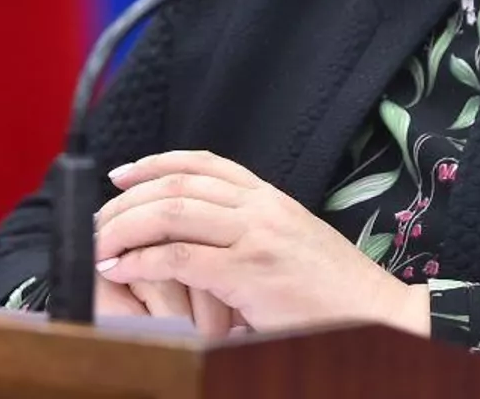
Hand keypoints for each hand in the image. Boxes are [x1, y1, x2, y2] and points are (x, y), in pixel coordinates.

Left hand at [94, 150, 430, 336]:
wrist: (379, 317)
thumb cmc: (333, 291)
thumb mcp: (292, 241)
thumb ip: (251, 230)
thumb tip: (203, 234)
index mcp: (269, 197)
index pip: (202, 163)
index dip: (154, 163)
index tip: (121, 175)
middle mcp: (260, 207)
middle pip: (176, 185)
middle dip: (128, 201)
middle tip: (99, 221)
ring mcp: (255, 237)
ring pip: (171, 213)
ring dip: (125, 228)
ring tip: (99, 246)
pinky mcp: (249, 274)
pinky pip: (179, 258)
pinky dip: (141, 261)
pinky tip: (120, 269)